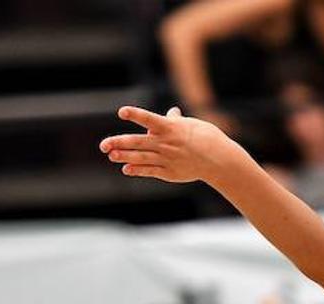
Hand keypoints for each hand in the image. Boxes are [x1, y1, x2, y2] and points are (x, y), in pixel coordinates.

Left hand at [99, 105, 246, 183]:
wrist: (220, 160)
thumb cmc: (207, 138)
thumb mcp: (192, 125)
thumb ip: (176, 121)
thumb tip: (172, 113)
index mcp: (170, 128)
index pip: (148, 118)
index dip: (135, 114)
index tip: (122, 112)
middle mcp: (165, 143)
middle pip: (137, 142)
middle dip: (119, 143)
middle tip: (103, 145)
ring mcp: (166, 158)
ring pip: (140, 157)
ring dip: (124, 156)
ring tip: (110, 154)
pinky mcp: (170, 172)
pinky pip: (150, 171)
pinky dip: (137, 170)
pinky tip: (126, 169)